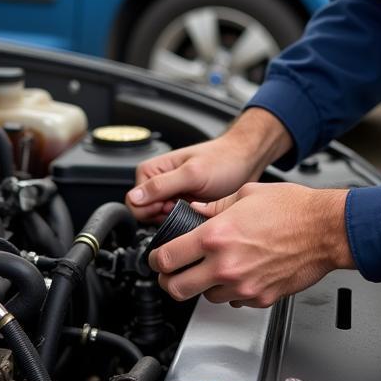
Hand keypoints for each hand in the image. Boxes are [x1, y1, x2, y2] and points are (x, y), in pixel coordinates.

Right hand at [125, 109, 291, 222]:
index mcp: (151, 171)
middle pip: (145, 214)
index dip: (152, 209)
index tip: (172, 204)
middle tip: (186, 205)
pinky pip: (175, 221)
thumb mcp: (192, 173)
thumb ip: (161, 185)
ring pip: (160, 221)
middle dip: (164, 215)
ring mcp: (171, 195)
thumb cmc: (222, 160)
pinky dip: (185, 221)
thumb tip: (134, 198)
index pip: (133, 202)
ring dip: (176, 219)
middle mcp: (158, 183)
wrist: (246, 161)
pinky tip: (199, 212)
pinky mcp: (183, 205)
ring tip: (195, 207)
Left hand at [147, 182, 352, 307]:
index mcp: (215, 236)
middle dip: (169, 282)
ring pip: (205, 298)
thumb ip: (214, 207)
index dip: (156, 259)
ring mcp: (242, 286)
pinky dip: (230, 291)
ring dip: (202, 286)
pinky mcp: (260, 299)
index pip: (168, 258)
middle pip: (177, 288)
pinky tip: (237, 274)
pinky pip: (233, 301)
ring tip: (210, 270)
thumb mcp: (245, 194)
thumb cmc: (292, 209)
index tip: (157, 258)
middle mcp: (225, 265)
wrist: (325, 230)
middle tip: (171, 274)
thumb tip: (195, 211)